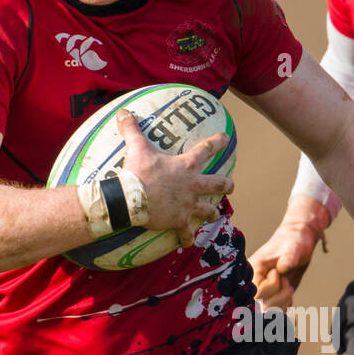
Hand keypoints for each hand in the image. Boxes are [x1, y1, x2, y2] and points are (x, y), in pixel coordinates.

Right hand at [116, 109, 234, 246]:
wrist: (132, 198)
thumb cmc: (137, 171)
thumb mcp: (136, 147)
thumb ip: (132, 129)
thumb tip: (123, 112)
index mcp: (186, 166)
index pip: (206, 149)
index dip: (217, 142)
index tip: (226, 138)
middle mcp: (193, 186)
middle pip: (217, 184)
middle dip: (226, 185)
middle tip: (230, 186)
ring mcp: (188, 205)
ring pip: (208, 211)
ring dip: (211, 214)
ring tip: (213, 217)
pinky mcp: (180, 222)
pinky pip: (186, 233)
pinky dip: (186, 238)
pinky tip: (187, 242)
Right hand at [248, 195, 329, 308]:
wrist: (298, 242)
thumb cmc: (293, 242)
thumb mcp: (292, 248)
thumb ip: (288, 257)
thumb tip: (283, 268)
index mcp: (252, 270)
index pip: (256, 292)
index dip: (272, 286)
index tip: (278, 273)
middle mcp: (253, 284)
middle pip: (262, 306)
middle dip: (280, 296)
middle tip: (286, 280)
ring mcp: (261, 292)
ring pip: (270, 312)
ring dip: (284, 301)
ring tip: (287, 284)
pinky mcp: (270, 297)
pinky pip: (276, 312)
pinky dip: (286, 305)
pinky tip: (288, 290)